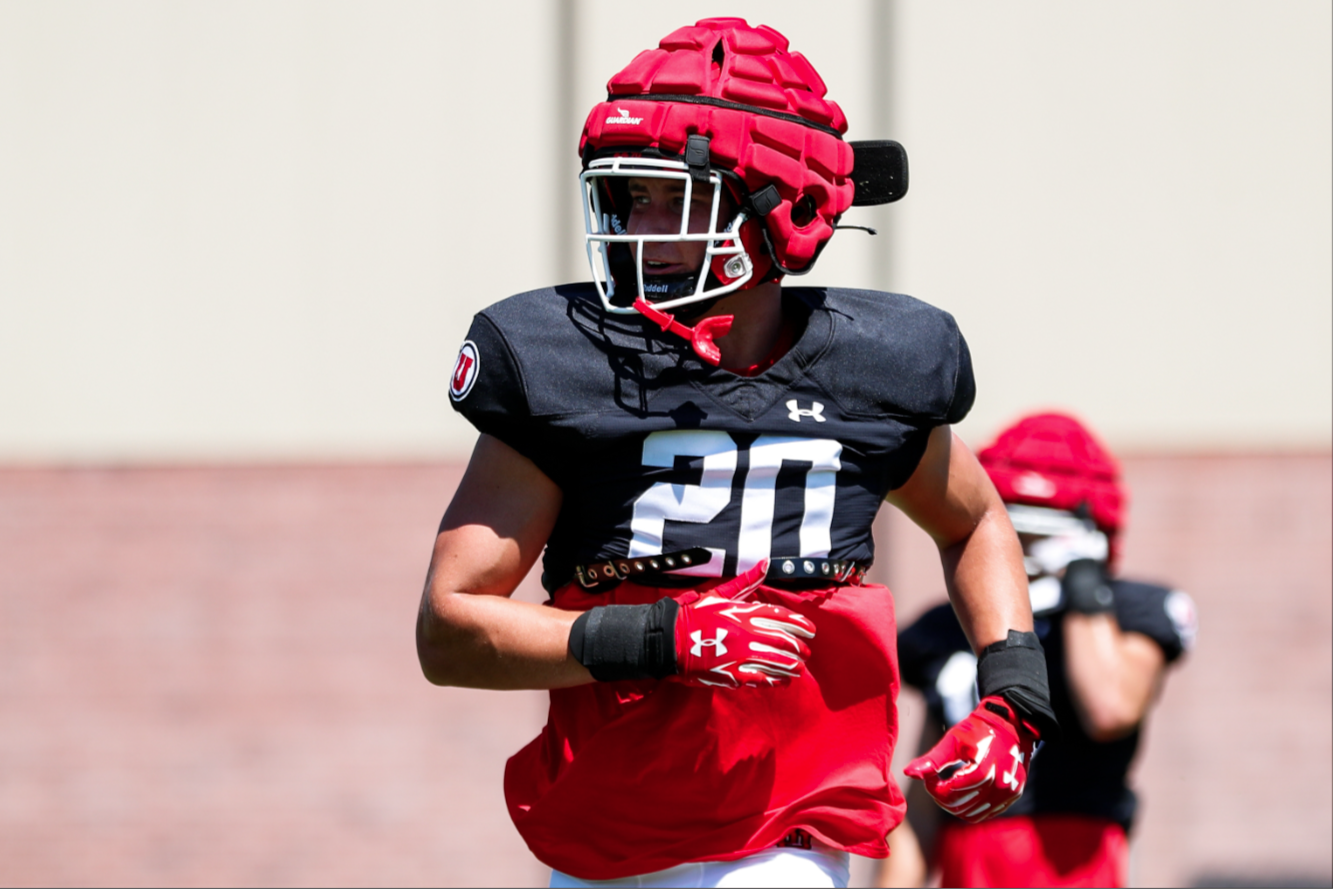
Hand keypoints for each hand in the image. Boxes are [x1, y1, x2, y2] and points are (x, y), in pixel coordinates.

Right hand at [671, 562, 815, 688]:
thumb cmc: (694, 615)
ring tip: (799, 668)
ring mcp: (740, 655)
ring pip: (777, 662)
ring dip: (792, 666)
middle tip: (806, 653)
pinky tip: (783, 681)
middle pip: (784, 641)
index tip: (811, 630)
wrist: (669, 640)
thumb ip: (746, 582)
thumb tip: (766, 563)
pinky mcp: (733, 674)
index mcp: (744, 612)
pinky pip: (762, 679)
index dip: (800, 624)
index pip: (781, 617)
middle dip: (799, 648)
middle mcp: (746, 633)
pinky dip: (776, 680)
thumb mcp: (719, 594)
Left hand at [904, 696, 1038, 822]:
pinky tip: (963, 792)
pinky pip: (986, 813)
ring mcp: (1008, 793)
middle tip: (936, 782)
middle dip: (941, 797)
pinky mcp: (1012, 796)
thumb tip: (908, 773)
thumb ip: (932, 760)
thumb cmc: (977, 730)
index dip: (933, 788)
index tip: (929, 777)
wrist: (1008, 724)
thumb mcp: (952, 741)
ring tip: (948, 787)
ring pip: (971, 814)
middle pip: (959, 807)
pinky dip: (971, 808)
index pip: (950, 795)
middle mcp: (1000, 786)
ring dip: (955, 805)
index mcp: (984, 772)